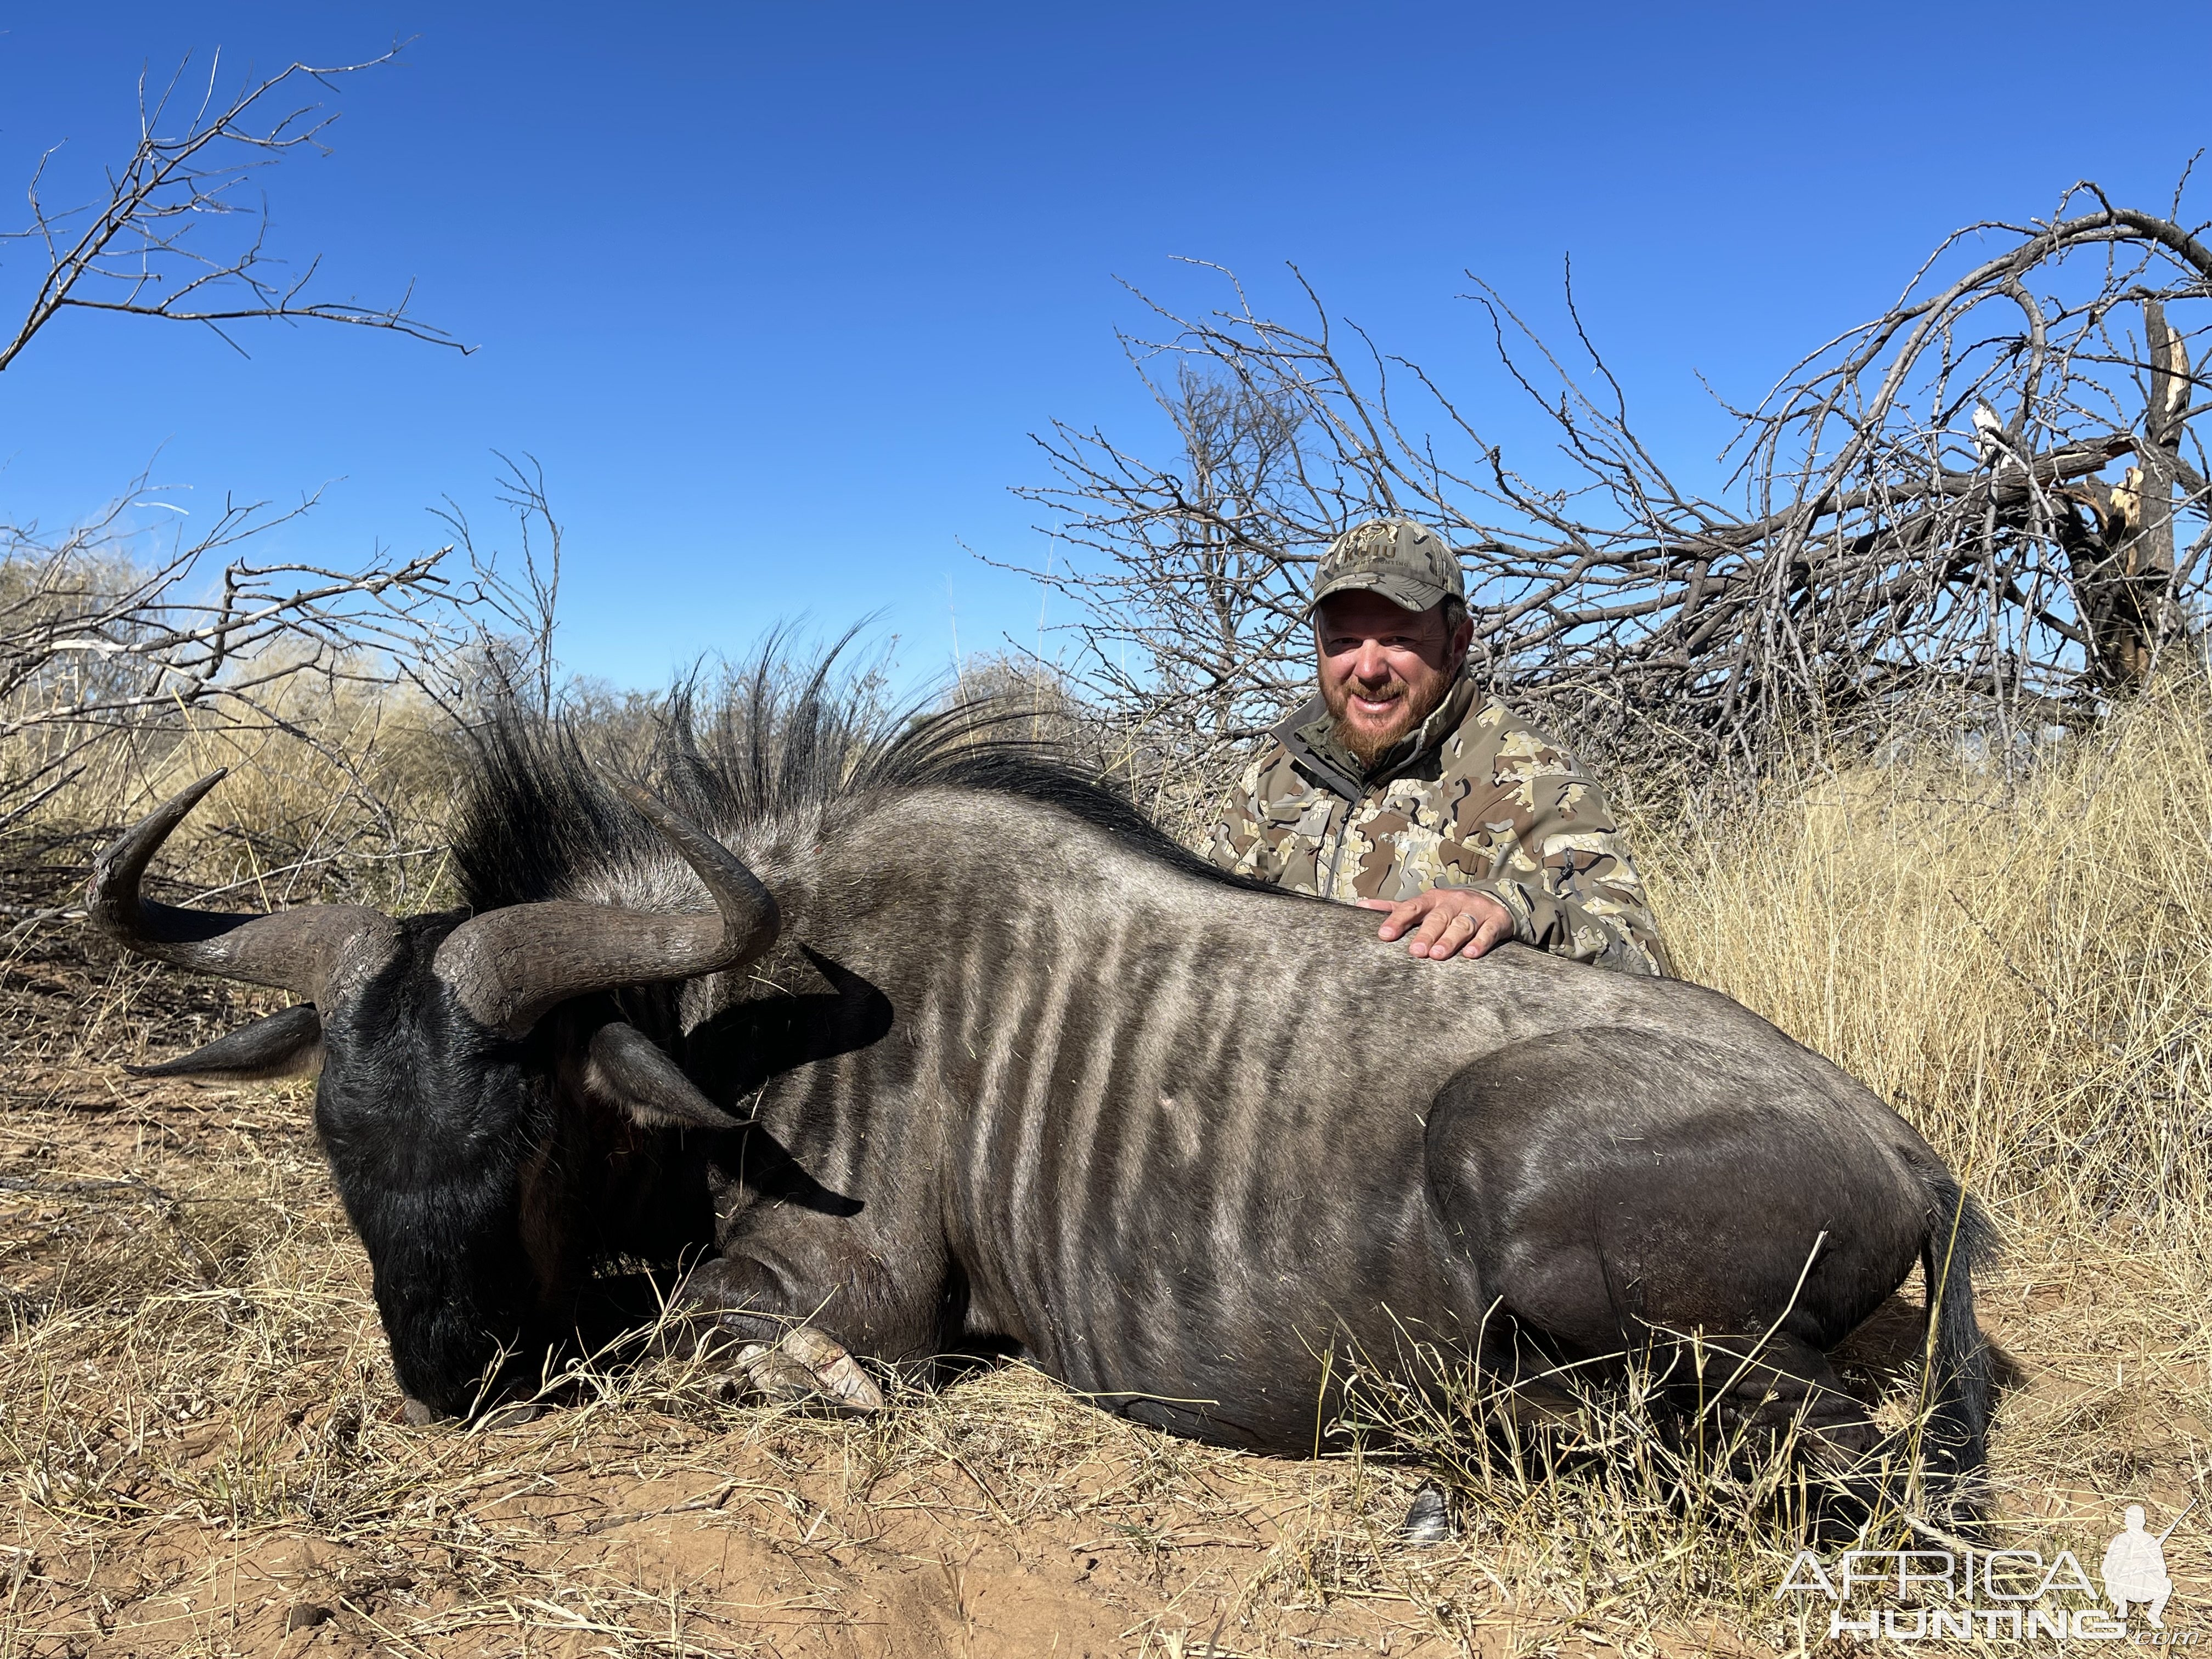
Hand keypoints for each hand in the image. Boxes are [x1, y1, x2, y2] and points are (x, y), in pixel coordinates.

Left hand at [1356, 888, 1512, 960]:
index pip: (1411, 907)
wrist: (1495, 902)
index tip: (1384, 935)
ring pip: (1462, 924)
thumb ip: (1395, 909)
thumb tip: (1361, 906)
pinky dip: (1480, 943)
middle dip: (1426, 934)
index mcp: (1432, 899)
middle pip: (1438, 917)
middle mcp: (1453, 902)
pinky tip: (1470, 955)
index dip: (1397, 920)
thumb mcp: (1424, 906)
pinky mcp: (1496, 921)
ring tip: (1438, 955)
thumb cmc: (1450, 909)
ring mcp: (1475, 910)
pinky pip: (1488, 931)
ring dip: (1450, 939)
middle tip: (1415, 952)